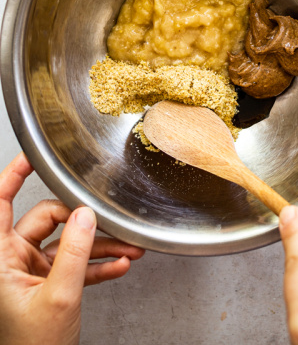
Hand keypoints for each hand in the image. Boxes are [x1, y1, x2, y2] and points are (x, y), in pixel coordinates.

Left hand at [0, 153, 145, 344]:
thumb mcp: (59, 296)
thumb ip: (74, 252)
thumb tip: (86, 215)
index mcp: (0, 260)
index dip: (12, 176)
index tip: (32, 156)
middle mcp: (12, 261)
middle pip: (48, 220)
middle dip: (84, 222)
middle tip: (111, 223)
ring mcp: (30, 272)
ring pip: (68, 243)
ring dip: (100, 246)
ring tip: (130, 248)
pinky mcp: (49, 285)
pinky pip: (76, 265)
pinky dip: (98, 265)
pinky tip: (120, 264)